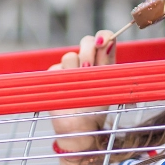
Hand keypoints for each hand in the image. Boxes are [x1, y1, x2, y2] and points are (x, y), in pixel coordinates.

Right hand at [47, 31, 115, 147]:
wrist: (80, 128)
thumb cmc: (97, 108)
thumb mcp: (107, 85)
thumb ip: (108, 62)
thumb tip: (110, 41)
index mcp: (104, 62)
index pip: (105, 38)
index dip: (104, 36)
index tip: (103, 42)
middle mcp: (88, 62)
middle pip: (86, 41)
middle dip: (88, 51)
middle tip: (89, 68)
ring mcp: (70, 68)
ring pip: (69, 56)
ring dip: (75, 70)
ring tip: (79, 86)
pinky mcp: (55, 76)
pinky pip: (56, 69)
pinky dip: (62, 79)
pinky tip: (66, 91)